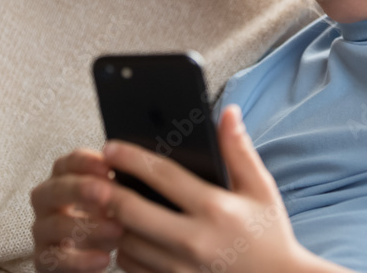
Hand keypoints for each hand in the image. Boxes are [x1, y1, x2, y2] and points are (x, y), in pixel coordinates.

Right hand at [31, 148, 124, 271]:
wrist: (89, 256)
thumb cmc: (101, 219)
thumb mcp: (110, 201)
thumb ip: (115, 187)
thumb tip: (131, 174)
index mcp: (62, 179)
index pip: (67, 164)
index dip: (85, 163)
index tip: (108, 166)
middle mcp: (46, 201)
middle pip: (55, 189)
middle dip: (79, 189)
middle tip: (105, 192)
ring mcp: (41, 230)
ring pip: (56, 225)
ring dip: (88, 226)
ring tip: (117, 230)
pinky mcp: (43, 259)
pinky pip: (57, 260)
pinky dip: (81, 261)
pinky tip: (105, 259)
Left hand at [101, 105, 349, 272]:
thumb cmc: (269, 235)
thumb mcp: (261, 189)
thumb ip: (239, 149)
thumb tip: (228, 111)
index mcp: (215, 208)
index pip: (162, 175)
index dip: (131, 158)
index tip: (110, 147)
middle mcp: (195, 241)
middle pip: (133, 211)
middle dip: (108, 191)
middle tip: (97, 177)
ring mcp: (182, 269)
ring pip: (127, 241)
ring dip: (113, 221)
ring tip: (107, 203)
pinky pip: (132, 267)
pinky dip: (123, 249)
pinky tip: (125, 233)